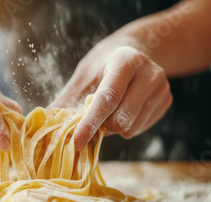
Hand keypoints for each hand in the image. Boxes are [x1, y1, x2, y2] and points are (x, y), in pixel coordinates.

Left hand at [50, 43, 171, 150]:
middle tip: (92, 119)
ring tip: (110, 111)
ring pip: (131, 128)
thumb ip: (67, 98)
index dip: (89, 123)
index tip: (75, 142)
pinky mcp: (167, 100)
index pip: (107, 99)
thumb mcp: (84, 74)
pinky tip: (124, 110)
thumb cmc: (104, 64)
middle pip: (120, 119)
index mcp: (125, 61)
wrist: (137, 50)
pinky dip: (127, 127)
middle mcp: (149, 73)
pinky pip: (140, 129)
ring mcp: (162, 88)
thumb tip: (43, 123)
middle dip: (101, 126)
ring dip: (113, 128)